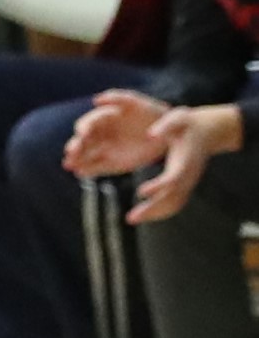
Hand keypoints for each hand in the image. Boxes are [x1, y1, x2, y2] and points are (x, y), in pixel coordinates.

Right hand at [70, 88, 171, 178]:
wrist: (171, 132)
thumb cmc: (152, 112)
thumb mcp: (139, 102)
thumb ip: (118, 97)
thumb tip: (96, 100)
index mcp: (105, 117)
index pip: (90, 122)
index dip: (85, 127)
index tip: (81, 133)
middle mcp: (102, 133)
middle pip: (84, 140)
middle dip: (76, 145)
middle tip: (71, 151)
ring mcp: (108, 149)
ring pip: (87, 154)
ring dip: (77, 159)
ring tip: (69, 165)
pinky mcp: (115, 162)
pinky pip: (99, 166)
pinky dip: (89, 169)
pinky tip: (80, 173)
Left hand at [136, 102, 247, 223]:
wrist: (207, 132)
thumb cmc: (188, 124)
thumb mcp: (177, 118)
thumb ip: (165, 126)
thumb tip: (150, 135)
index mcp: (186, 161)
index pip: (173, 179)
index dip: (158, 186)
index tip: (141, 192)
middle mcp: (189, 176)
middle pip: (173, 198)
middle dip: (152, 209)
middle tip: (130, 218)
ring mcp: (189, 182)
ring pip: (174, 204)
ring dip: (154, 214)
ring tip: (132, 219)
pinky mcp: (186, 184)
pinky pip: (175, 203)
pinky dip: (161, 211)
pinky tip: (144, 213)